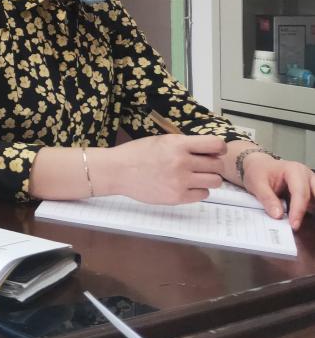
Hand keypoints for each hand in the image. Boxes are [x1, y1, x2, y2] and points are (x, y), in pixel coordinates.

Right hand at [101, 135, 225, 203]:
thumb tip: (210, 152)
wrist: (118, 171)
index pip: (216, 144)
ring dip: (208, 179)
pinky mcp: (178, 197)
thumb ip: (185, 145)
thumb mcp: (162, 141)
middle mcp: (182, 162)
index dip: (219, 148)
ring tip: (195, 177)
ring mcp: (180, 181)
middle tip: (202, 166)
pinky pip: (204, 194)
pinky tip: (186, 186)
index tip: (215, 151)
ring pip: (215, 181)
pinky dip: (198, 190)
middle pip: (218, 165)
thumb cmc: (138, 153)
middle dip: (212, 165)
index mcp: (178, 144)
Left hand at [241, 153, 314, 229]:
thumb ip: (267, 199)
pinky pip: (313, 202)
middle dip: (311, 208)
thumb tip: (278, 215)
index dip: (298, 210)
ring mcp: (310, 183)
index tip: (293, 224)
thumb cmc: (258, 171)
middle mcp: (306, 176)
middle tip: (300, 223)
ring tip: (298, 221)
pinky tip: (300, 218)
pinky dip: (309, 210)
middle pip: (314, 195)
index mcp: (294, 170)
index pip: (300, 193)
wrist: (258, 166)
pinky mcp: (310, 191)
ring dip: (310, 210)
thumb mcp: (257, 184)